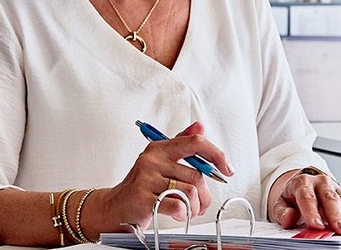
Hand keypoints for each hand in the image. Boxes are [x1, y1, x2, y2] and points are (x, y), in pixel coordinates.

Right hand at [100, 121, 233, 228]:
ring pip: (190, 191)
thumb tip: (199, 127)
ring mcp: (146, 178)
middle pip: (196, 175)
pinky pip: (177, 205)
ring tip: (188, 210)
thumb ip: (180, 144)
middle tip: (201, 204)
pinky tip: (176, 214)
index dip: (216, 155)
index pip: (195, 143)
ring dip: (195, 207)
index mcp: (159, 148)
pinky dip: (182, 213)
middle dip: (205, 195)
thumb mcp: (159, 162)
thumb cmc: (140, 187)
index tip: (227, 169)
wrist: (113, 208)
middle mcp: (152, 160)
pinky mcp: (143, 198)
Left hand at [269, 168, 340, 234]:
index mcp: (303, 183)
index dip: (312, 211)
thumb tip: (289, 217)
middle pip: (330, 198)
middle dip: (335, 215)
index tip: (316, 226)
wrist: (303, 185)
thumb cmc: (293, 197)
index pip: (307, 197)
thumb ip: (282, 211)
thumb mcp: (281, 202)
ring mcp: (336, 189)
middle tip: (340, 230)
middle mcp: (321, 183)